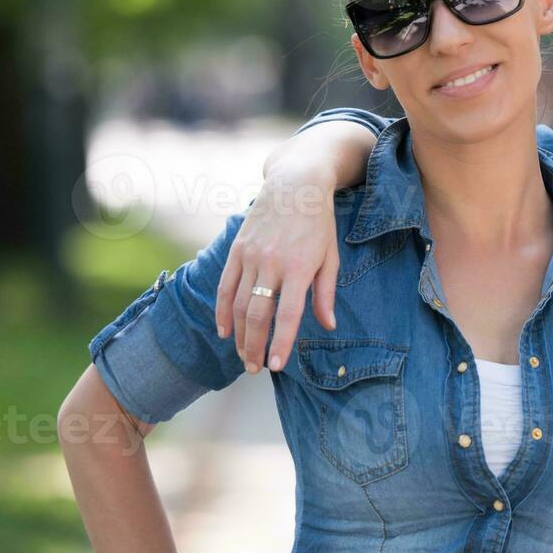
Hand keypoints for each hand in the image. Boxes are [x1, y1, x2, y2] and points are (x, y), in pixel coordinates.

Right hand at [216, 159, 340, 373]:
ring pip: (238, 304)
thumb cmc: (318, 223)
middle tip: (255, 369)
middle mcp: (272, 263)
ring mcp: (251, 255)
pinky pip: (225, 285)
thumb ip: (326, 293)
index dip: (280, 344)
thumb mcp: (330, 257)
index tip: (276, 366)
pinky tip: (224, 331)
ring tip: (243, 356)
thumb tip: (327, 326)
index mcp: (299, 268)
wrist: (295, 184)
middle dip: (255, 346)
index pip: (287, 315)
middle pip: (257, 315)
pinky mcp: (237, 249)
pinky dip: (222, 311)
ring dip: (239, 335)